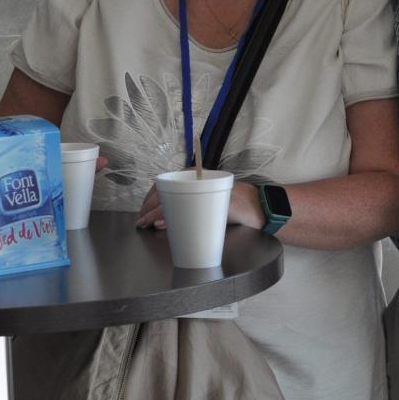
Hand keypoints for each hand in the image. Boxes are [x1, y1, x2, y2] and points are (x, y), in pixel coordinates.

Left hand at [134, 181, 263, 230]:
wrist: (257, 208)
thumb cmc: (233, 208)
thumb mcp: (206, 207)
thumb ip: (186, 211)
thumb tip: (161, 221)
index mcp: (194, 177)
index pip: (164, 186)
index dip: (149, 200)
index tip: (142, 214)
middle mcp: (196, 178)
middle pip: (163, 191)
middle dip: (148, 207)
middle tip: (141, 221)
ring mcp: (202, 187)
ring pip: (170, 198)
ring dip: (154, 212)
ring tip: (147, 223)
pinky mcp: (210, 200)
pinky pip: (185, 208)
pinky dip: (170, 217)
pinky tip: (162, 223)